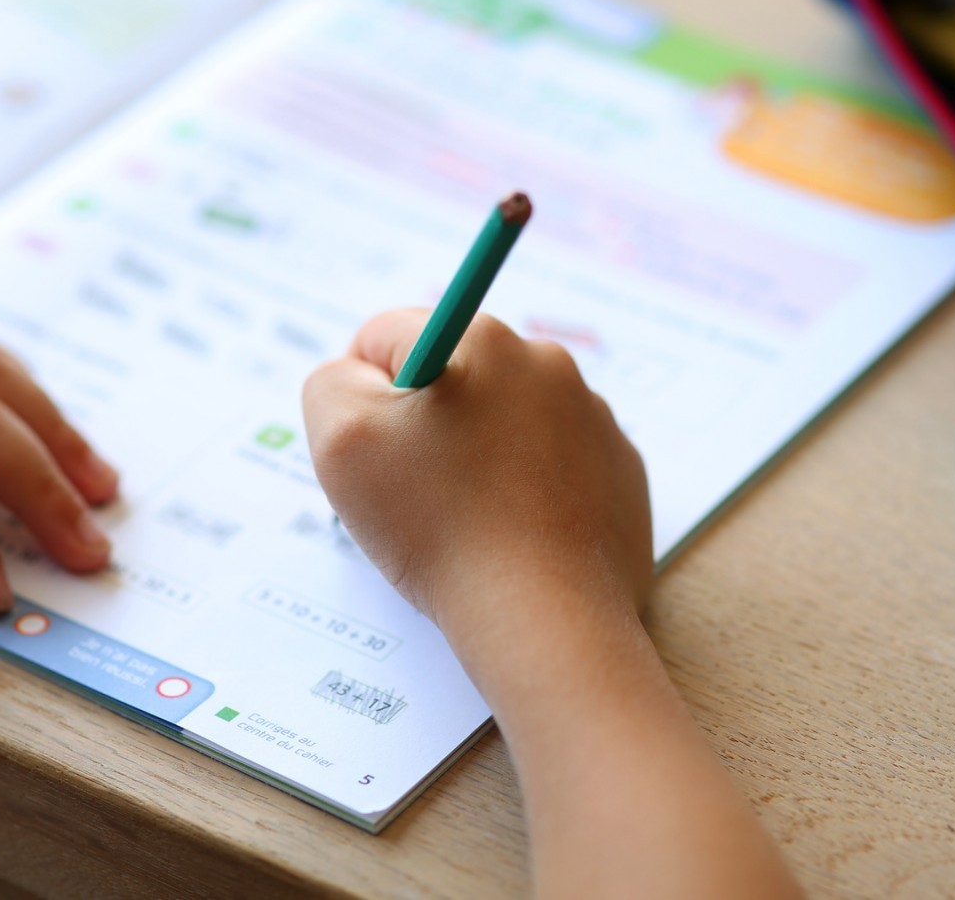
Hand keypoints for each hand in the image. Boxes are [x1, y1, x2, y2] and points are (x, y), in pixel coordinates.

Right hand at [305, 309, 799, 898]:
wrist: (545, 617)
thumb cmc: (438, 526)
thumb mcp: (342, 441)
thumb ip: (333, 384)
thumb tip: (359, 372)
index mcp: (482, 339)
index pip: (389, 337)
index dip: (363, 396)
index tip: (376, 452)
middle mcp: (548, 362)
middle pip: (454, 378)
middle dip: (426, 426)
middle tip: (418, 494)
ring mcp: (595, 417)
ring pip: (505, 422)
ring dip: (479, 457)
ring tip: (469, 523)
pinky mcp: (622, 470)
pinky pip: (555, 465)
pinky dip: (529, 491)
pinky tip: (515, 537)